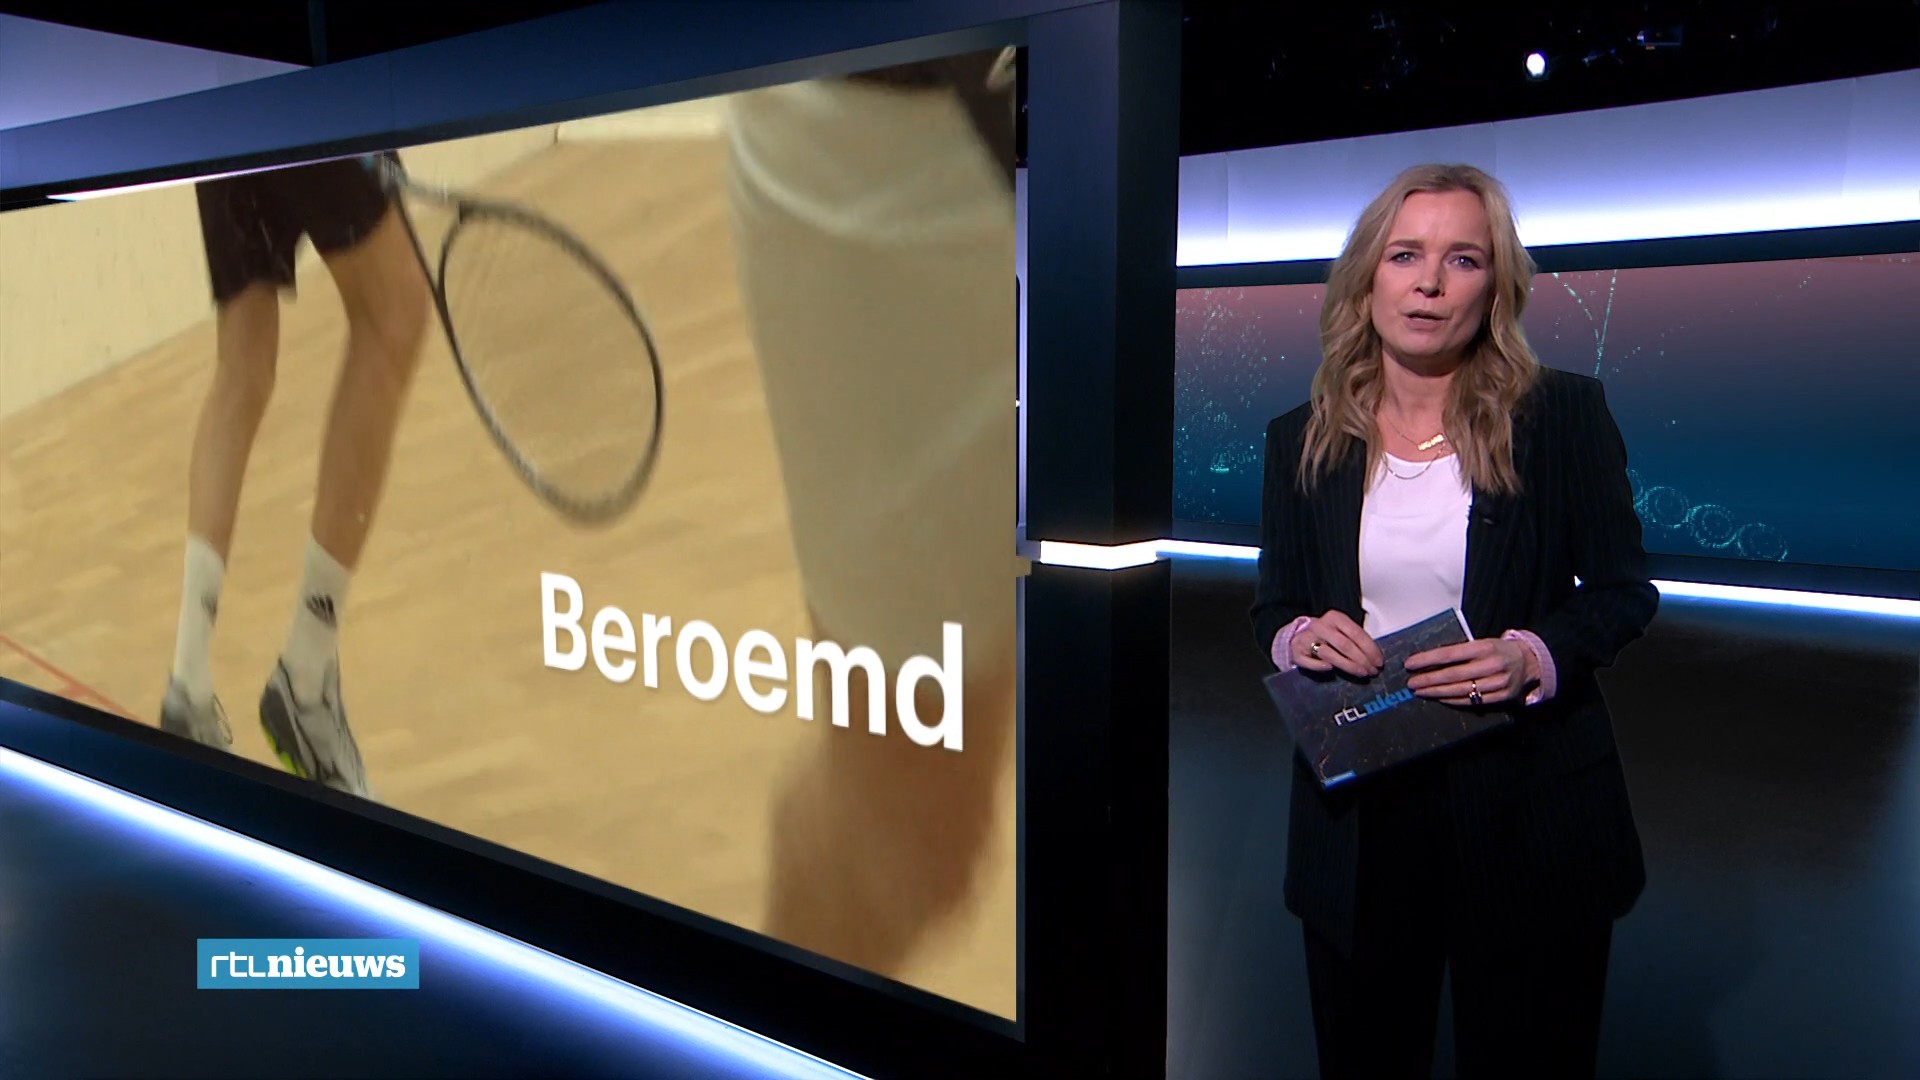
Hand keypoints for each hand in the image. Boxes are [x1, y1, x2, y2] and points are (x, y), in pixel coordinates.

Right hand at [1290, 610, 1383, 678]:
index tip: (1379, 662)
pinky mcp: (1297, 651)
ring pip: (1330, 655)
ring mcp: (1307, 638)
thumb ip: (1356, 639)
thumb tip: (1374, 656)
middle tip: (1372, 671)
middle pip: (1345, 645)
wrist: (1299, 635)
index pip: (1356, 633)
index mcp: (1335, 617)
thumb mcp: (1341, 630)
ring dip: (1348, 666)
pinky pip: (1311, 662)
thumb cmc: (1327, 635)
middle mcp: (1321, 626)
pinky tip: (1331, 670)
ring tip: (1361, 673)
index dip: (1370, 649)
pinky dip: (1321, 666)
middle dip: (1362, 660)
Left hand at [1405, 638, 1535, 706]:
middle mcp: (1491, 665)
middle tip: (1411, 683)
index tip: (1410, 664)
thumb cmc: (1497, 650)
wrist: (1528, 662)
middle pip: (1452, 675)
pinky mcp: (1501, 697)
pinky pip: (1472, 701)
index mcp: (1484, 647)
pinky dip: (1452, 700)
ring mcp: (1497, 683)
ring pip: (1460, 690)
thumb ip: (1460, 651)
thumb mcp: (1481, 642)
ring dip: (1436, 692)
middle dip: (1428, 680)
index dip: (1427, 660)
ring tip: (1420, 691)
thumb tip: (1428, 659)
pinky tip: (1439, 697)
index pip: (1449, 654)